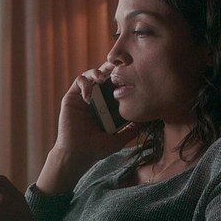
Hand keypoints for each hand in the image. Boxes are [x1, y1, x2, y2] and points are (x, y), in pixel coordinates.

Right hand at [37, 65, 139, 193]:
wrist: (77, 154)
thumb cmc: (96, 149)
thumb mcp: (119, 139)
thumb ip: (132, 130)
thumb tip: (148, 120)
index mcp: (107, 105)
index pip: (115, 85)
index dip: (122, 77)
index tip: (132, 74)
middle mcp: (95, 98)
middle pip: (104, 75)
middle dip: (111, 68)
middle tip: (119, 65)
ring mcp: (83, 97)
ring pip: (90, 74)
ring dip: (97, 72)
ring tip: (102, 78)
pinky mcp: (72, 97)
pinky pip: (78, 82)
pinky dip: (85, 83)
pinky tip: (89, 96)